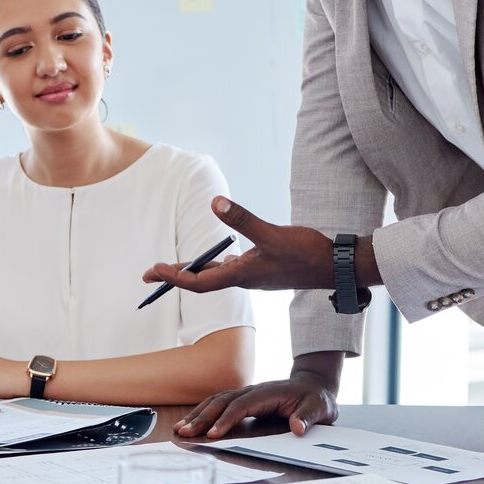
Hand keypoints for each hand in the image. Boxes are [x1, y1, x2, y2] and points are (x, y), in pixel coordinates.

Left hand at [140, 197, 351, 293]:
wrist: (335, 267)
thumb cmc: (306, 253)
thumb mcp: (271, 234)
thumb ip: (242, 219)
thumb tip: (215, 201)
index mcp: (241, 275)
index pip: (198, 282)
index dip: (173, 276)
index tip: (152, 272)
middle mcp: (244, 279)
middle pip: (202, 281)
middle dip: (174, 276)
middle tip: (148, 274)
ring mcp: (254, 275)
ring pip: (216, 275)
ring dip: (194, 271)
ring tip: (173, 267)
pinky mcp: (264, 269)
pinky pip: (231, 269)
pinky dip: (216, 264)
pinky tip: (217, 257)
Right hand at [175, 367, 339, 438]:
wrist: (314, 386)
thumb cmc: (316, 399)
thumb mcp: (320, 408)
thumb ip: (308, 417)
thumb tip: (297, 428)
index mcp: (269, 392)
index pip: (243, 405)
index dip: (227, 419)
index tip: (214, 434)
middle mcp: (253, 390)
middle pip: (223, 401)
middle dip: (203, 417)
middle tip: (185, 432)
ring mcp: (247, 393)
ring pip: (217, 401)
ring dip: (198, 414)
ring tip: (180, 428)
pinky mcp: (244, 400)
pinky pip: (219, 404)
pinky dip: (203, 412)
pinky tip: (191, 422)